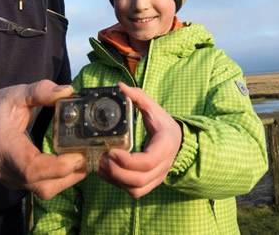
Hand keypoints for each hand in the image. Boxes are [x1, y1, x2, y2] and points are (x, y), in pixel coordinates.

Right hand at [0, 80, 86, 199]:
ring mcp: (12, 180)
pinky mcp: (18, 183)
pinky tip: (71, 163)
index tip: (78, 155)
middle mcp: (6, 170)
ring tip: (82, 158)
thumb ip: (40, 91)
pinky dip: (61, 178)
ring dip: (68, 178)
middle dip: (70, 174)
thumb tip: (67, 91)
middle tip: (88, 154)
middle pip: (42, 185)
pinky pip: (42, 187)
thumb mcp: (16, 94)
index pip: (30, 168)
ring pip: (45, 190)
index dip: (57, 166)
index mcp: (3, 147)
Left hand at [97, 82, 181, 198]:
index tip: (111, 151)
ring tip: (100, 166)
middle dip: (117, 172)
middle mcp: (163, 166)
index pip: (147, 161)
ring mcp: (158, 177)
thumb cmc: (164, 125)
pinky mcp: (151, 183)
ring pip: (136, 189)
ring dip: (116, 180)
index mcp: (165, 146)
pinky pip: (135, 192)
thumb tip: (120, 86)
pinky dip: (119, 186)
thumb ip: (138, 97)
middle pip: (139, 180)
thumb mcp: (154, 108)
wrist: (178, 142)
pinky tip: (108, 173)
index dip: (127, 160)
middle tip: (101, 159)